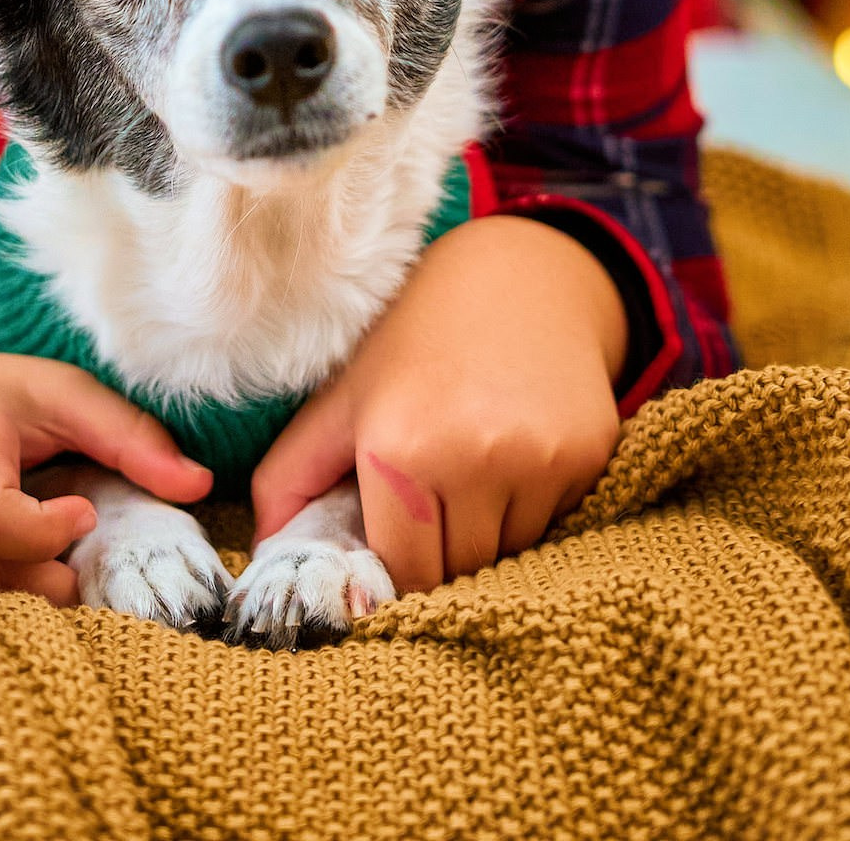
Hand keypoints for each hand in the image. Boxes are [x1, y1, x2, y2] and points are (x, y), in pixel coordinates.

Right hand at [0, 351, 212, 602]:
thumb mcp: (55, 391)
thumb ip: (126, 436)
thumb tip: (200, 486)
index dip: (41, 532)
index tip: (84, 514)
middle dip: (52, 574)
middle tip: (80, 543)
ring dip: (30, 591)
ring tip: (49, 551)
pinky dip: (1, 598)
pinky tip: (19, 570)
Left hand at [248, 214, 627, 591]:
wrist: (518, 277)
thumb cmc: (413, 343)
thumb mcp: (341, 398)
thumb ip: (287, 479)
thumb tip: (262, 560)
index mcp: (399, 448)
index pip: (404, 573)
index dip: (397, 568)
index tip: (396, 544)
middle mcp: (473, 457)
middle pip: (458, 571)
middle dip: (443, 553)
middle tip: (437, 502)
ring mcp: (538, 459)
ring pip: (510, 555)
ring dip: (491, 535)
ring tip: (476, 471)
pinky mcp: (587, 455)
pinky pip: (557, 524)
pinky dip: (535, 509)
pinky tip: (518, 454)